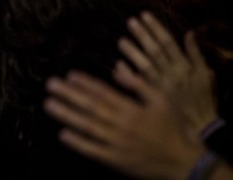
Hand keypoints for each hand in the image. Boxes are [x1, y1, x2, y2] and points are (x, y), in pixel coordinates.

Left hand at [44, 67, 203, 179]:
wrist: (183, 162)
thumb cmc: (172, 128)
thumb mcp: (162, 100)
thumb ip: (139, 84)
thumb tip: (117, 70)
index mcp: (133, 109)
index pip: (104, 92)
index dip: (85, 83)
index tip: (69, 75)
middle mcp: (122, 124)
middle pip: (91, 107)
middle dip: (69, 95)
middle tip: (51, 85)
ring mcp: (117, 143)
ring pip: (88, 127)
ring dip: (67, 115)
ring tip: (49, 104)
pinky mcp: (115, 160)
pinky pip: (93, 150)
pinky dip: (77, 142)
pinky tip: (62, 134)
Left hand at [118, 11, 216, 132]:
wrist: (200, 125)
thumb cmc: (202, 98)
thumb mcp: (204, 75)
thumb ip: (196, 54)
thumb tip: (190, 33)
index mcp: (184, 66)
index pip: (168, 42)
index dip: (155, 28)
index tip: (144, 15)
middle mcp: (172, 74)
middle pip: (155, 51)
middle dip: (142, 35)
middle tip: (130, 21)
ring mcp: (160, 86)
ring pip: (145, 66)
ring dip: (132, 53)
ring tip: (120, 40)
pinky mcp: (152, 98)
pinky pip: (138, 85)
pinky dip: (127, 75)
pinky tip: (117, 65)